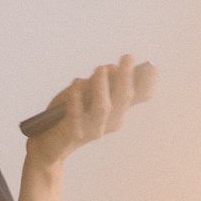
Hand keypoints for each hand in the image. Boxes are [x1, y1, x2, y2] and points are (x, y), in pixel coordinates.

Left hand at [23, 56, 154, 165]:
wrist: (48, 143)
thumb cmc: (68, 114)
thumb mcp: (84, 93)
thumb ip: (98, 82)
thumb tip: (112, 69)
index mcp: (116, 111)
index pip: (138, 97)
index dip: (147, 83)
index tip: (152, 66)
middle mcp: (109, 121)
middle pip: (124, 99)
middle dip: (126, 77)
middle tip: (127, 57)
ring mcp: (92, 129)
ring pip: (104, 109)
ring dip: (102, 87)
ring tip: (100, 69)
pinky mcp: (73, 133)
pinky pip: (76, 115)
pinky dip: (76, 98)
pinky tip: (75, 83)